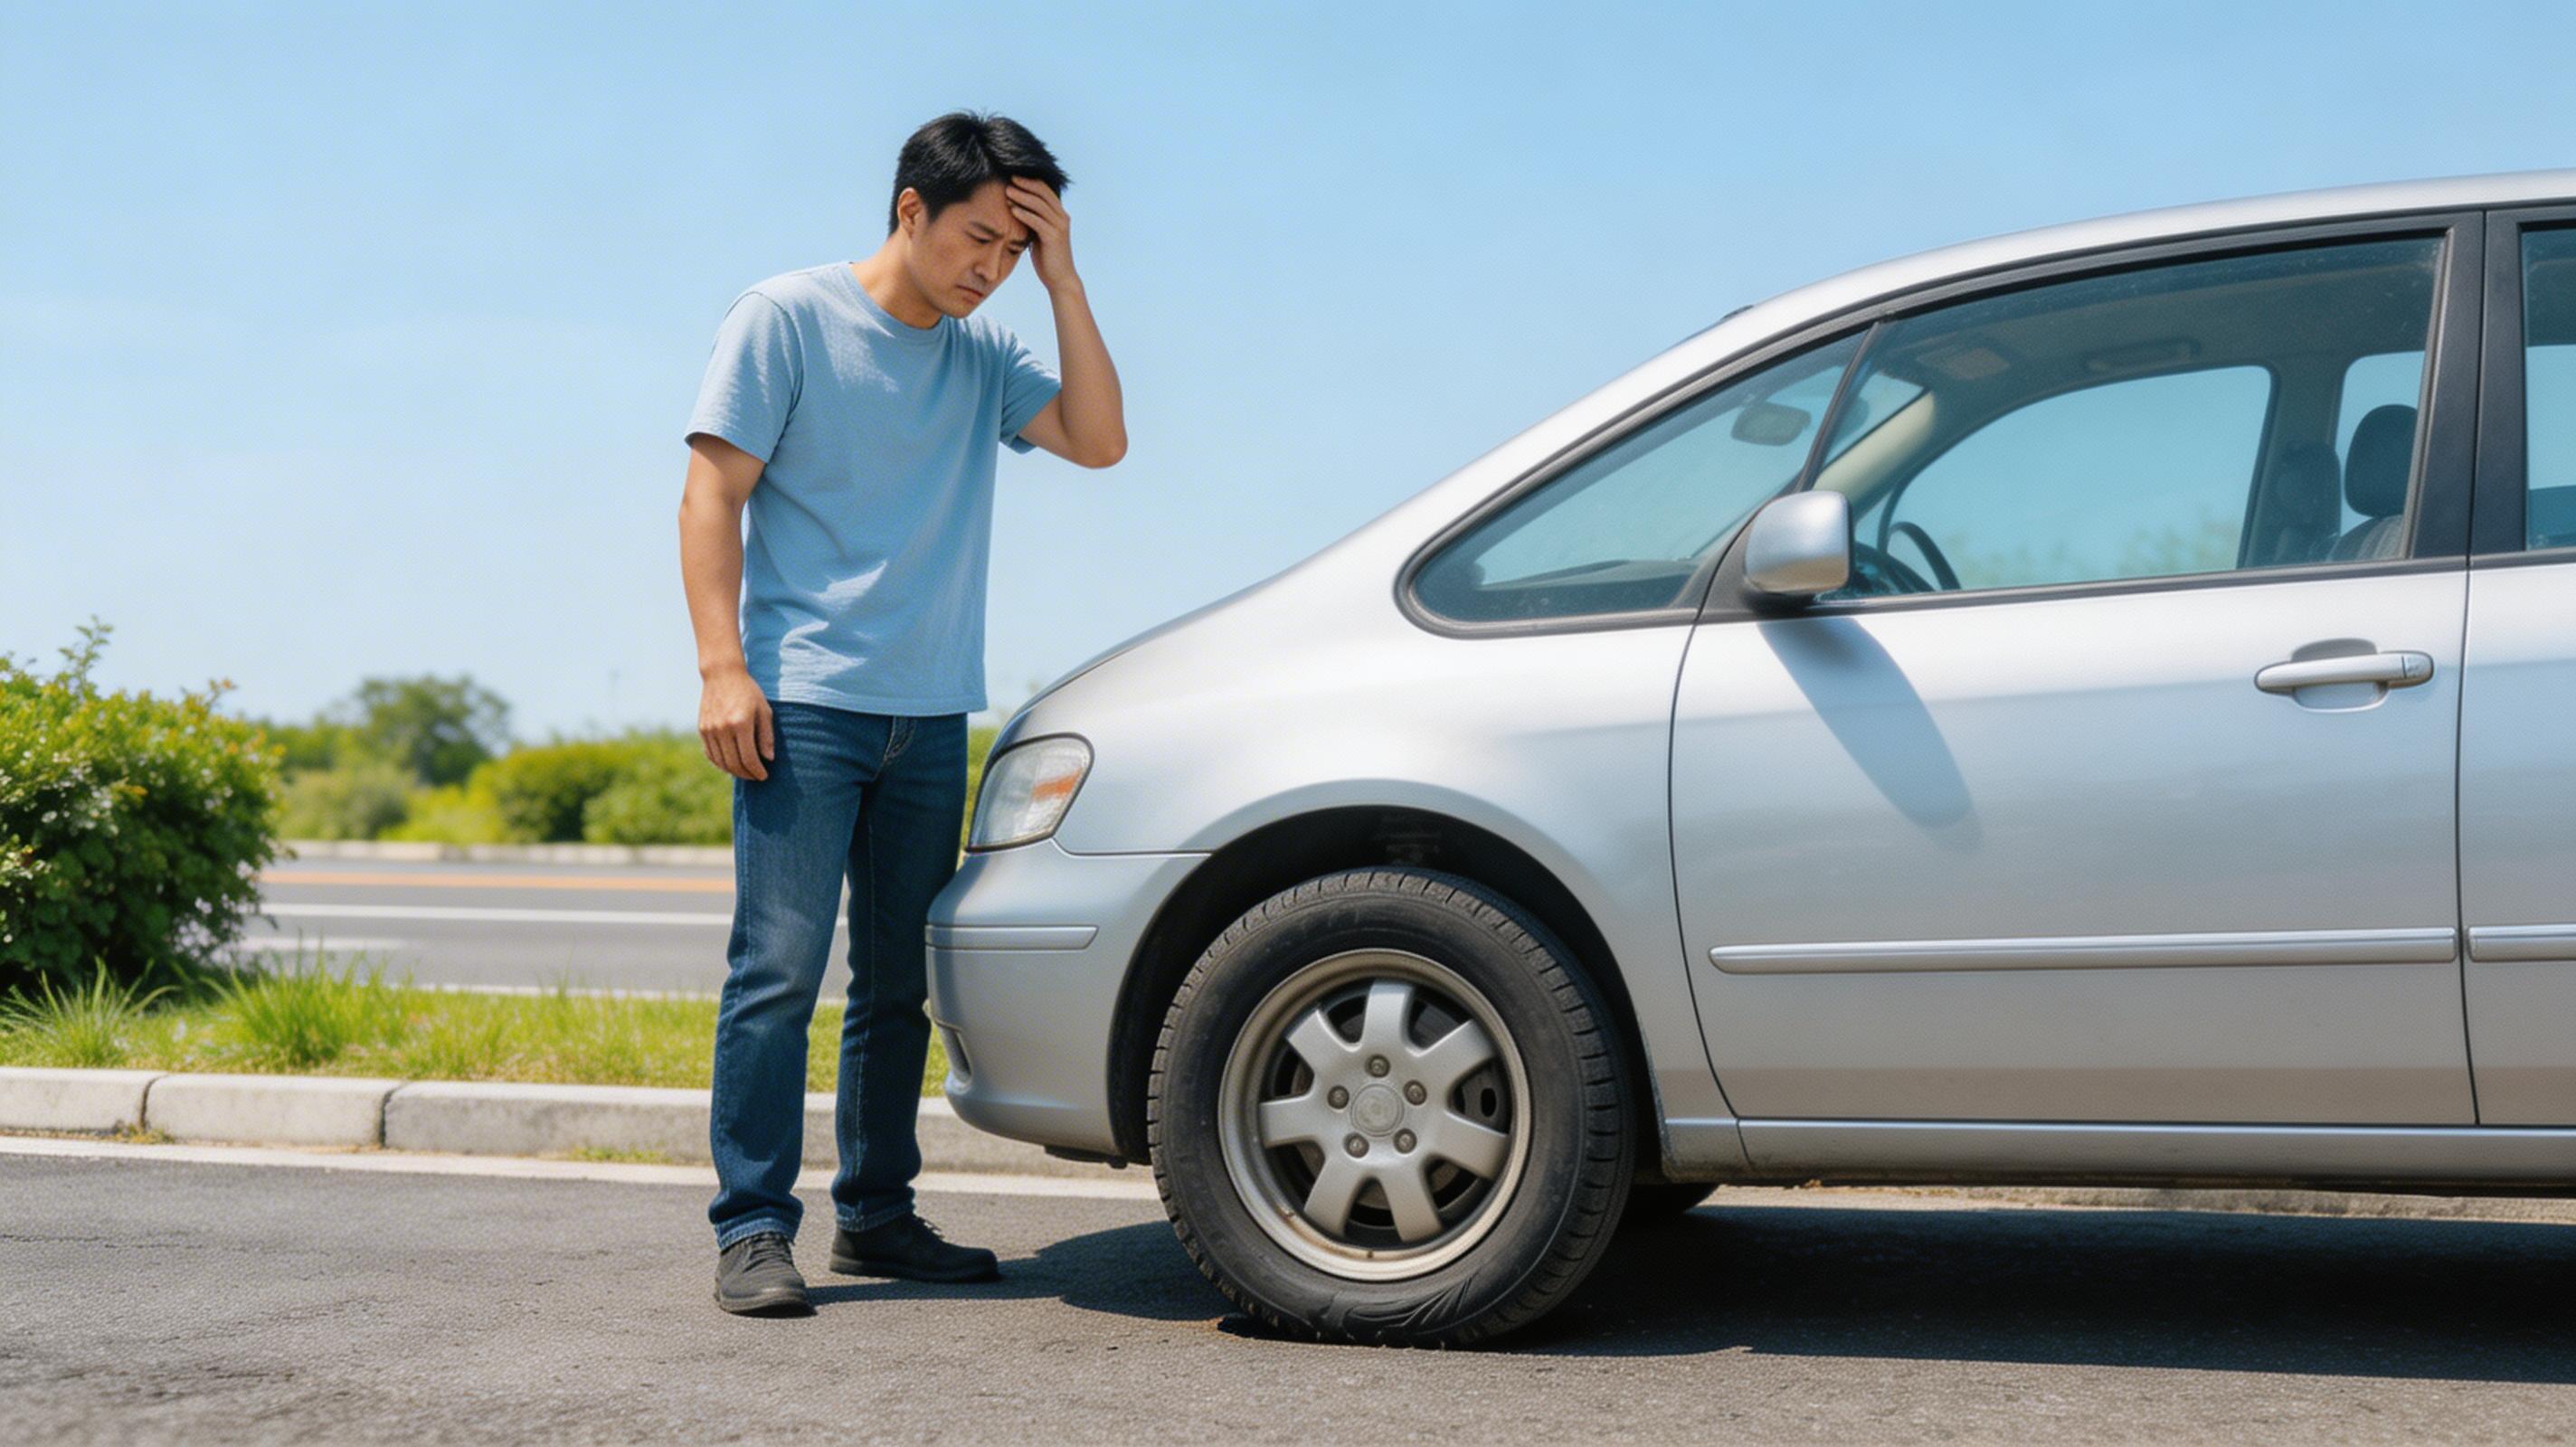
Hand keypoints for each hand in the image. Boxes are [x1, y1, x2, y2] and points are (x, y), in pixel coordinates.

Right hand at [698, 664, 773, 780]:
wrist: (722, 675)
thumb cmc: (748, 691)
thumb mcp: (764, 710)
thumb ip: (766, 735)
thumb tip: (768, 759)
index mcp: (741, 723)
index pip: (749, 758)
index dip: (757, 771)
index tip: (764, 776)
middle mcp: (723, 728)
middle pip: (734, 763)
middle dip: (747, 774)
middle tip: (755, 777)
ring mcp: (710, 730)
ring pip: (721, 761)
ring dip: (734, 771)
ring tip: (745, 772)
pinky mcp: (702, 729)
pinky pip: (710, 754)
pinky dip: (720, 763)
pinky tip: (730, 765)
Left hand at [1007, 176, 1077, 290]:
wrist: (1060, 278)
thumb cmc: (1047, 258)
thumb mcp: (1039, 235)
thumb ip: (1033, 221)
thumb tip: (1015, 209)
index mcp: (1059, 214)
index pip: (1045, 190)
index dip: (1030, 182)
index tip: (1013, 177)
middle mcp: (1062, 217)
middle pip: (1043, 193)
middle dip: (1025, 184)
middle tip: (1009, 179)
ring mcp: (1059, 226)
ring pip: (1039, 205)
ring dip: (1022, 197)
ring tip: (1007, 192)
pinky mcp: (1054, 237)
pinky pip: (1037, 221)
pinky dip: (1024, 214)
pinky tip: (1012, 210)